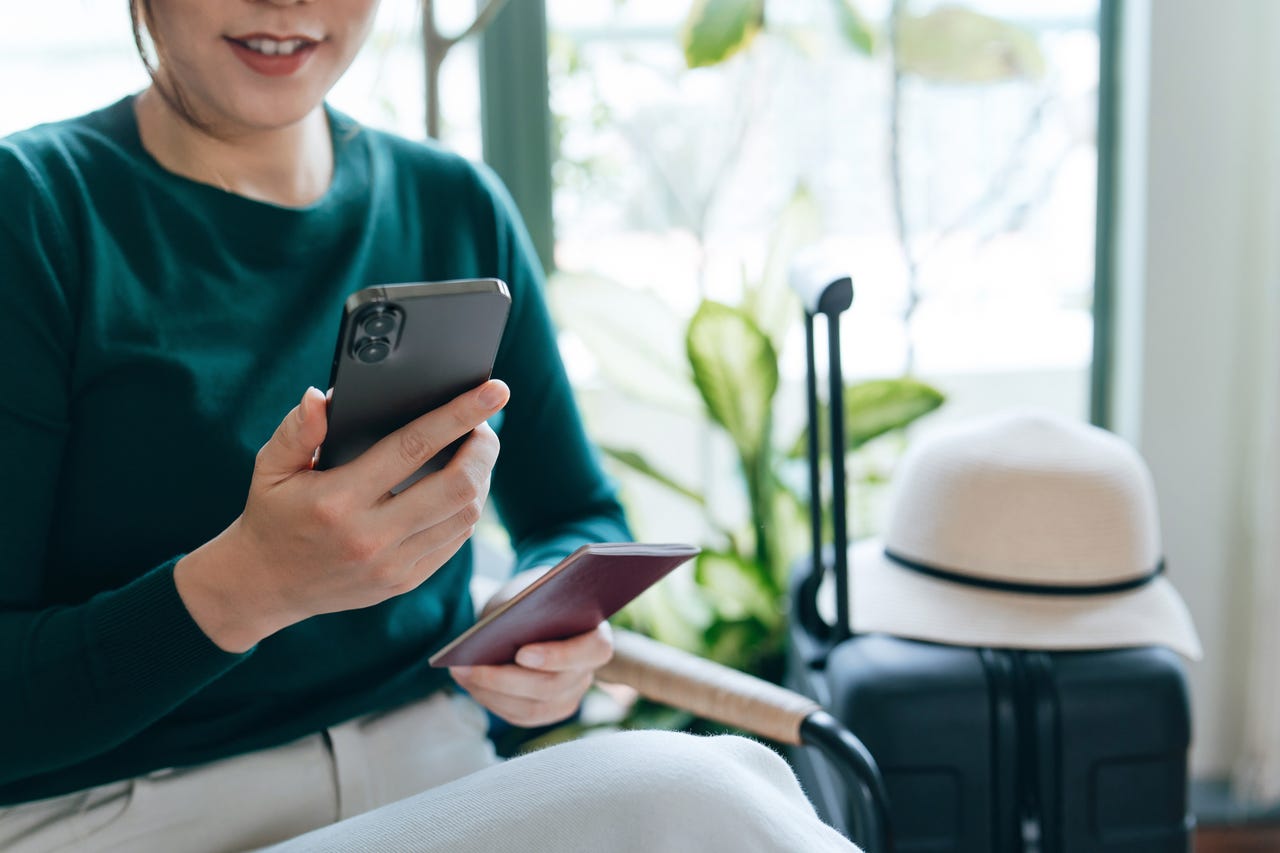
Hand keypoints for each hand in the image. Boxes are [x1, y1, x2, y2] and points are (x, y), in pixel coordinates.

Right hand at [175, 379, 509, 652]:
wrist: (264, 586)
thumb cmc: (272, 515)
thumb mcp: (270, 468)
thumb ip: (296, 431)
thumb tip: (319, 397)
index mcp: (339, 500)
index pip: (414, 447)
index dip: (460, 415)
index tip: (493, 391)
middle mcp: (370, 536)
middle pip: (458, 486)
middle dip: (484, 449)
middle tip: (485, 425)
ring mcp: (391, 564)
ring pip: (465, 516)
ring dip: (482, 478)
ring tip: (476, 452)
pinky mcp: (403, 581)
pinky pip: (455, 541)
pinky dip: (467, 509)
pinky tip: (462, 487)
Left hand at [451, 568, 613, 726]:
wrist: (539, 609)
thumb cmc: (535, 596)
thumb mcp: (531, 592)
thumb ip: (524, 609)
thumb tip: (496, 634)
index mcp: (598, 636)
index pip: (591, 652)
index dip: (558, 656)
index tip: (522, 653)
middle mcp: (587, 672)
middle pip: (551, 687)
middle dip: (505, 680)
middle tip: (468, 667)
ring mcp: (570, 696)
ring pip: (532, 708)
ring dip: (490, 693)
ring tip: (460, 672)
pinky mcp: (548, 710)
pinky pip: (519, 715)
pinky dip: (491, 700)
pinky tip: (467, 681)